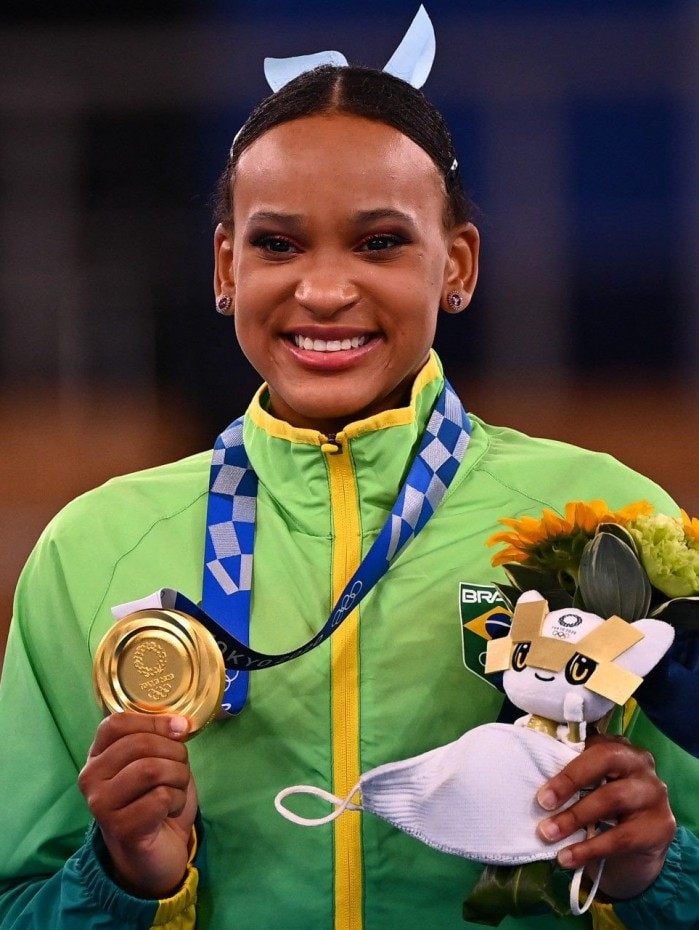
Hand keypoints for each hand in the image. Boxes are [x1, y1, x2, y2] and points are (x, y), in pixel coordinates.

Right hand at [78, 713, 196, 897]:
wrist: (156, 854)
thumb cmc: (156, 801)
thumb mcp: (158, 761)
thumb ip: (161, 739)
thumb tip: (181, 724)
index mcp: (98, 756)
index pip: (116, 723)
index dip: (153, 721)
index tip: (180, 729)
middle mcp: (91, 778)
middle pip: (140, 744)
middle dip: (175, 753)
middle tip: (181, 770)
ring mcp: (102, 804)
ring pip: (151, 769)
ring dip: (178, 777)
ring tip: (176, 790)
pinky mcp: (120, 828)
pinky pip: (161, 797)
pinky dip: (177, 800)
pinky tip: (170, 811)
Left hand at [535, 733, 675, 899]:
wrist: (640, 844)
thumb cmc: (604, 805)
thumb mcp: (590, 785)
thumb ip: (570, 773)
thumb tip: (527, 774)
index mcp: (618, 746)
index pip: (593, 746)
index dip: (567, 768)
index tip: (541, 793)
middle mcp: (640, 763)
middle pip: (606, 762)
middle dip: (571, 783)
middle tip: (542, 804)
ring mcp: (654, 793)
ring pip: (612, 798)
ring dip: (575, 818)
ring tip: (548, 834)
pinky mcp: (661, 825)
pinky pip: (621, 837)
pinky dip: (590, 848)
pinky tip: (568, 857)